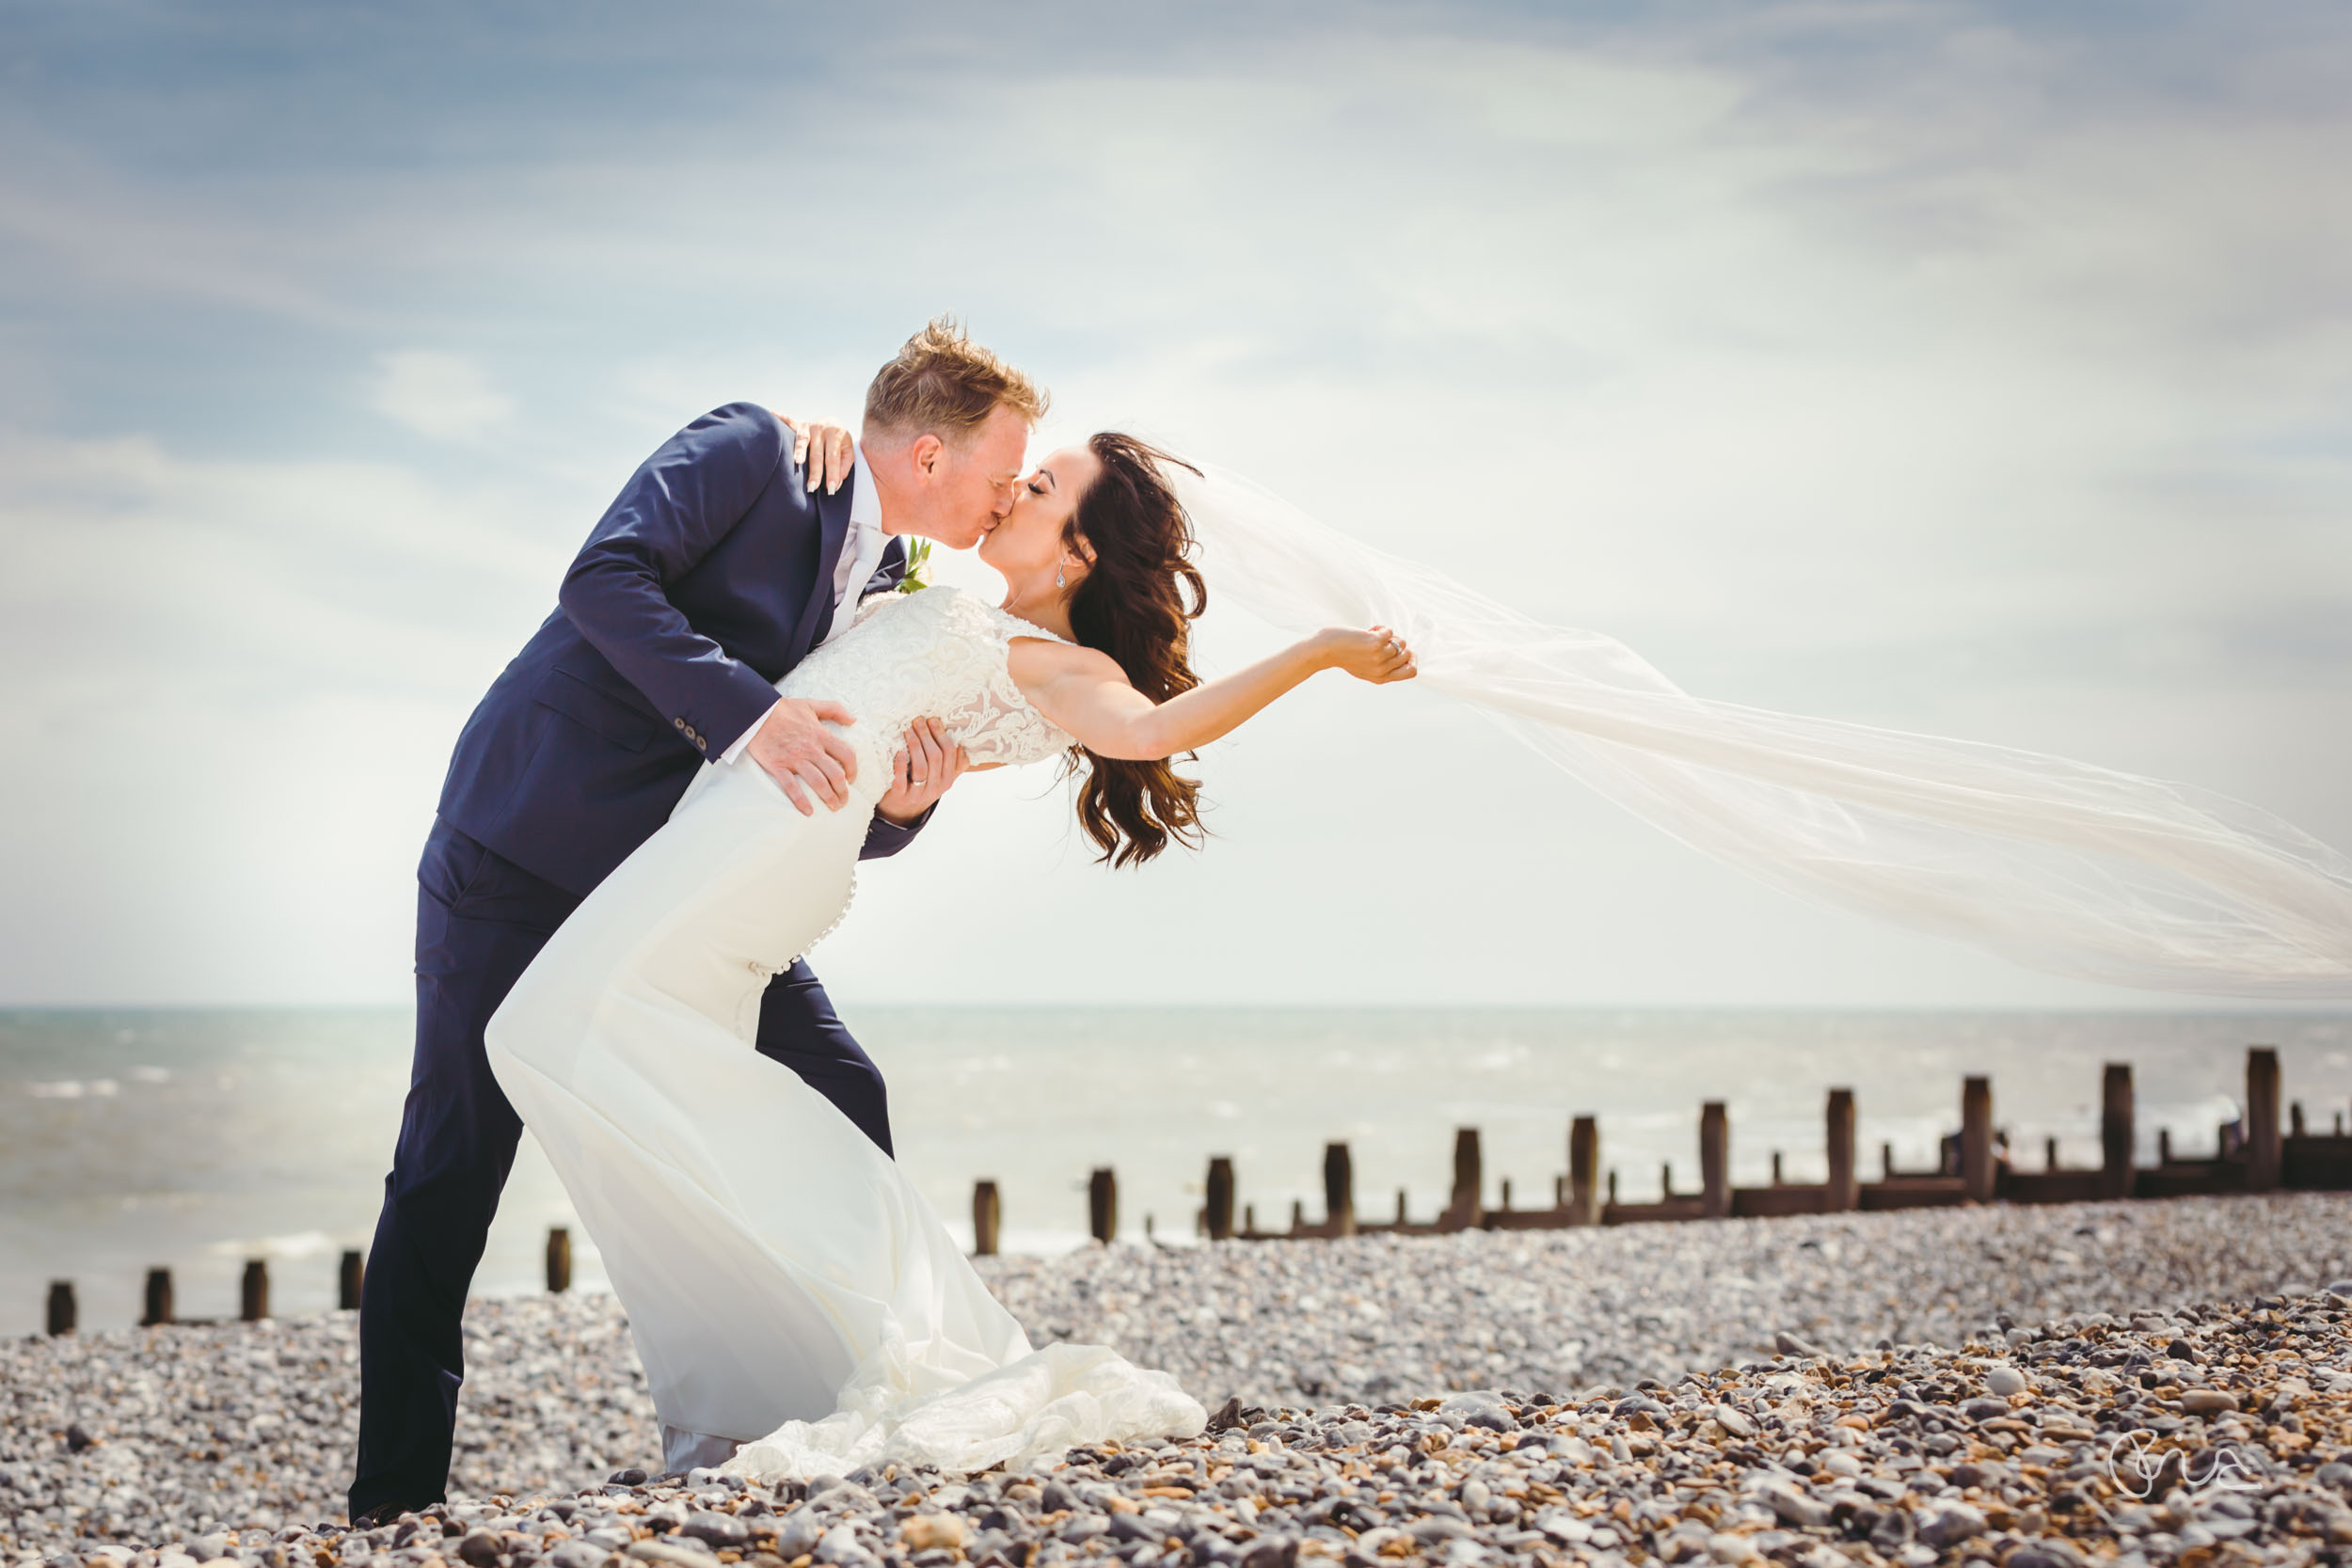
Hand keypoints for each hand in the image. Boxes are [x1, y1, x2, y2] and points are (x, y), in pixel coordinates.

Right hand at [745, 697, 859, 813]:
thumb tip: (853, 719)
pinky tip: (808, 811)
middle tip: (844, 801)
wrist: (755, 712)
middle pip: (834, 774)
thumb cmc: (784, 709)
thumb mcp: (812, 704)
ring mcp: (794, 759)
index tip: (852, 779)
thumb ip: (835, 709)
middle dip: (843, 791)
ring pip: (818, 782)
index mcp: (820, 735)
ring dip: (828, 797)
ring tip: (833, 807)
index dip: (853, 769)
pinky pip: (791, 787)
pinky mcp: (777, 766)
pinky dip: (801, 801)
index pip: (846, 755)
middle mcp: (811, 749)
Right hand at [777, 413, 854, 493]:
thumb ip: (844, 466)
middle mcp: (821, 428)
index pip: (833, 458)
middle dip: (815, 472)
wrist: (834, 421)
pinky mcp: (798, 424)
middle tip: (812, 487)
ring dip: (799, 451)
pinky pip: (788, 421)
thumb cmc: (840, 441)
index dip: (832, 474)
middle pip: (817, 453)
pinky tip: (771, 413)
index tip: (831, 489)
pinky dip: (780, 417)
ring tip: (797, 462)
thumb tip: (837, 483)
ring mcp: (808, 425)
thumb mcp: (848, 451)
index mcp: (836, 434)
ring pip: (802, 440)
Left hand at [875, 717, 970, 824]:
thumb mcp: (941, 777)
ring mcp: (919, 793)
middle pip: (936, 757)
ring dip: (915, 746)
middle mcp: (936, 787)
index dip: (941, 734)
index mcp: (948, 779)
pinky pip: (902, 780)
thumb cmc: (922, 785)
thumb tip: (962, 744)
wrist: (902, 810)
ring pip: (921, 767)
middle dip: (927, 735)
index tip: (933, 719)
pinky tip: (899, 752)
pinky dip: (901, 765)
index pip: (950, 753)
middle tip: (918, 720)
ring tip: (908, 731)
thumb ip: (954, 764)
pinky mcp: (901, 796)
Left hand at [1315, 624, 1417, 683]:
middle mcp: (1382, 670)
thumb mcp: (1365, 668)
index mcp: (1381, 678)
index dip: (1412, 660)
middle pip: (1407, 654)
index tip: (1403, 651)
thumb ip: (1383, 666)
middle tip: (1379, 642)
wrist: (1324, 650)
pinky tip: (1368, 631)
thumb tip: (1407, 652)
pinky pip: (1390, 631)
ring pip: (1401, 642)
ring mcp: (1379, 657)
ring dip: (1388, 635)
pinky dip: (1381, 628)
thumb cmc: (1343, 656)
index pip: (1412, 672)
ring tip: (1371, 636)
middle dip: (1396, 644)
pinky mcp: (1375, 643)